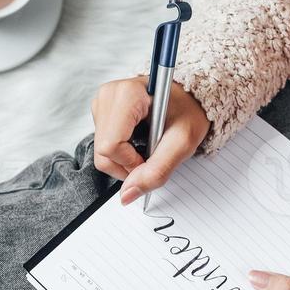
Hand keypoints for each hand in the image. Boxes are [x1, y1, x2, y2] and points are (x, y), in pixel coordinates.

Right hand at [89, 76, 210, 204]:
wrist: (189, 98)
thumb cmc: (189, 113)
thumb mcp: (182, 144)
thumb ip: (156, 171)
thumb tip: (127, 195)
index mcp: (127, 95)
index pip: (111, 146)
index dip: (131, 163)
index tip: (151, 158)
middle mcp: (109, 95)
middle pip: (102, 151)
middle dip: (126, 163)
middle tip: (150, 154)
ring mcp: (102, 102)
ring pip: (100, 151)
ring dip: (124, 158)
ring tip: (147, 143)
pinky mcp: (101, 111)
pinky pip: (102, 144)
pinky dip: (121, 151)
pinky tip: (138, 138)